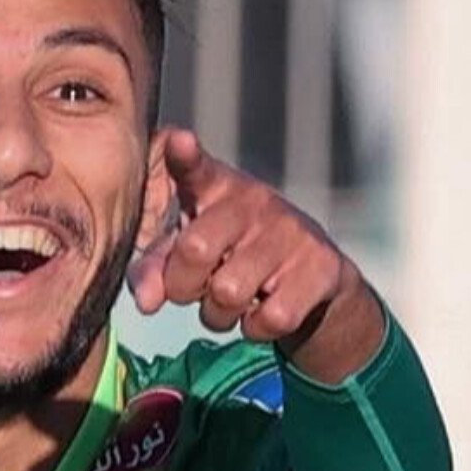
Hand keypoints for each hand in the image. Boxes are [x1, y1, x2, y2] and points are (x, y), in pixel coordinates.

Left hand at [128, 129, 382, 379]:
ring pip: (228, 292)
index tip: (179, 142)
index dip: (184, 157)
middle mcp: (255, 202)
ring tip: (226, 303)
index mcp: (216, 190)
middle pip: (195, 250)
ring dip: (217, 315)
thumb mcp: (188, 255)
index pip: (197, 169)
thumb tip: (147, 304)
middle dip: (182, 286)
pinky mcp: (323, 268)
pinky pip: (270, 317)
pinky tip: (261, 313)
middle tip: (193, 290)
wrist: (316, 281)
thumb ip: (155, 271)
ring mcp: (292, 232)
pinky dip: (255, 328)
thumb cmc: (232, 258)